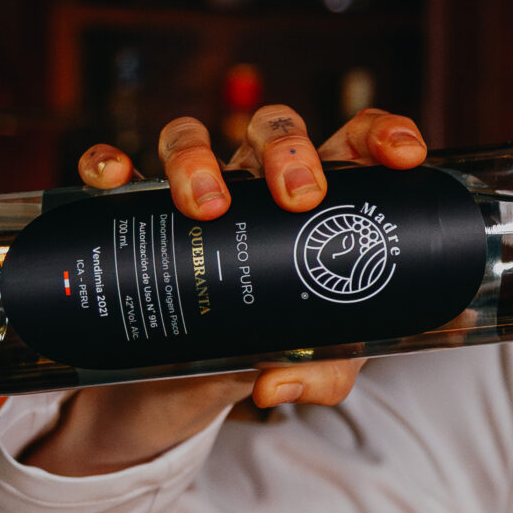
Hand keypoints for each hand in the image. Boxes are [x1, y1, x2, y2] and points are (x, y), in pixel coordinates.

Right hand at [21, 105, 427, 475]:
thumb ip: (320, 372)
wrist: (190, 382)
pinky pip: (116, 170)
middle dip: (289, 150)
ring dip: (198, 156)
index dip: (382, 133)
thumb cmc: (273, 348)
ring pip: (191, 135)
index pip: (355, 141)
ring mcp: (196, 193)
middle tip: (298, 198)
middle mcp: (258, 184)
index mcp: (320, 200)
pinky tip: (114, 177)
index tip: (403, 156)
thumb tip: (276, 383)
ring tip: (207, 206)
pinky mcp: (139, 214)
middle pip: (274, 129)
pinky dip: (110, 161)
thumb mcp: (315, 363)